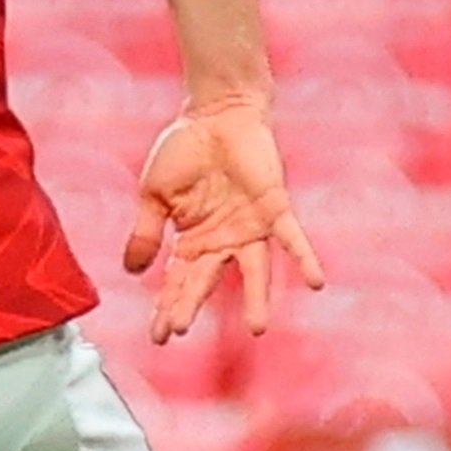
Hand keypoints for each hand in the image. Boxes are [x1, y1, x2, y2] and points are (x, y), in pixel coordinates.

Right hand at [123, 96, 325, 340]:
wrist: (214, 113)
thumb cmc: (183, 149)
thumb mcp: (153, 194)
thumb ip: (146, 232)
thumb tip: (132, 271)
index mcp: (193, 239)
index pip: (178, 281)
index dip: (167, 307)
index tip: (159, 337)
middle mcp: (223, 241)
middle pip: (206, 281)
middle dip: (190, 304)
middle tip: (178, 331)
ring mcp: (250, 228)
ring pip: (256, 272)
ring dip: (258, 299)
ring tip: (257, 329)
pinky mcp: (274, 209)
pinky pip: (292, 239)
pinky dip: (305, 260)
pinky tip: (317, 283)